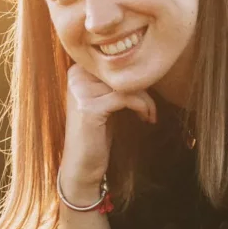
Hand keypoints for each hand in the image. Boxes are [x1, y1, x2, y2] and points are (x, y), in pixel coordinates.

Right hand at [61, 63, 157, 186]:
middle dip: (143, 88)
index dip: (135, 76)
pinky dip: (142, 107)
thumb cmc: (97, 133)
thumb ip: (114, 83)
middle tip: (151, 107)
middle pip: (121, 71)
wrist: (82, 165)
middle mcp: (75, 78)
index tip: (147, 94)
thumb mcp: (105, 101)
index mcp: (77, 71)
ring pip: (126, 84)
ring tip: (150, 115)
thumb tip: (144, 66)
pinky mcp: (89, 108)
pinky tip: (146, 119)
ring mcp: (80, 92)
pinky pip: (126, 97)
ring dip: (146, 100)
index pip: (115, 63)